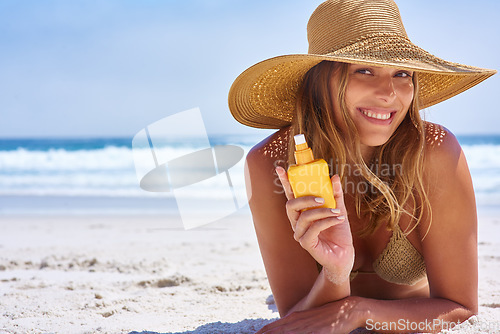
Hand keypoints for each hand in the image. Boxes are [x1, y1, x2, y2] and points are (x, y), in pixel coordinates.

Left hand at [256, 296, 364, 333]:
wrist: (347, 308)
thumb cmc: (328, 316)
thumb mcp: (309, 320)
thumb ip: (296, 325)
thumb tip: (284, 330)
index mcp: (292, 318)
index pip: (270, 328)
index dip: (260, 333)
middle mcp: (295, 321)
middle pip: (272, 331)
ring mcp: (305, 327)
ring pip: (282, 333)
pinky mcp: (316, 332)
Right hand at [276, 167, 353, 282]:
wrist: (345, 255)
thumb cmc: (339, 233)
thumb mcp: (339, 210)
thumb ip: (335, 195)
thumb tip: (334, 177)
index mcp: (302, 213)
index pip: (290, 195)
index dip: (285, 182)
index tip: (281, 168)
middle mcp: (297, 223)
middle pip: (290, 205)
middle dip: (304, 198)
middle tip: (321, 198)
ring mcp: (299, 234)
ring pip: (304, 216)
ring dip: (322, 211)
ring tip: (337, 211)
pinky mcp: (306, 243)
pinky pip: (313, 228)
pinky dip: (327, 221)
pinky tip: (338, 219)